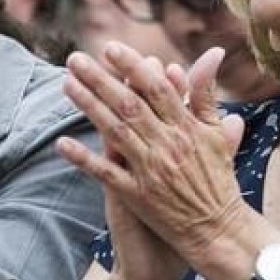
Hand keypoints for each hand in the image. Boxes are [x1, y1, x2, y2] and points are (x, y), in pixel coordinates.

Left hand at [58, 43, 249, 267]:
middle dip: (101, 79)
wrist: (218, 230)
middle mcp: (168, 145)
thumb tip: (212, 53)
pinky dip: (84, 158)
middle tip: (75, 58)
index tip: (110, 48)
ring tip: (67, 85)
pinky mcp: (137, 196)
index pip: (157, 89)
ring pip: (115, 132)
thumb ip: (207, 95)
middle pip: (130, 105)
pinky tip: (62, 143)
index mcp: (187, 128)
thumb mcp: (217, 134)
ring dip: (89, 107)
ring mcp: (151, 171)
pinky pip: (106, 174)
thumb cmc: (218, 180)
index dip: (133, 66)